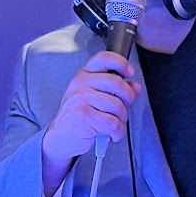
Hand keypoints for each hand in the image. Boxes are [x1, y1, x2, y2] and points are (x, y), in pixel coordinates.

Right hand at [41, 52, 140, 196]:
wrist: (60, 137)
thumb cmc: (80, 117)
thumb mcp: (96, 98)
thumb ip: (117, 91)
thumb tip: (135, 87)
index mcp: (84, 75)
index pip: (104, 59)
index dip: (121, 63)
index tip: (130, 73)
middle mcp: (81, 83)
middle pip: (117, 83)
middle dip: (128, 98)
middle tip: (124, 109)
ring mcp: (81, 99)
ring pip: (117, 105)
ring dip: (122, 118)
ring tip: (115, 124)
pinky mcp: (83, 116)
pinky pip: (113, 123)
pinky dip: (117, 132)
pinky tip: (111, 134)